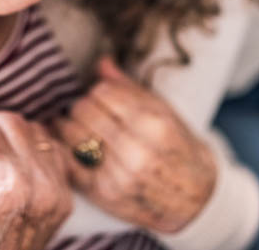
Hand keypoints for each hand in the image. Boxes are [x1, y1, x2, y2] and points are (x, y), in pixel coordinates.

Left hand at [51, 56, 216, 232]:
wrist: (195, 197)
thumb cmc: (178, 148)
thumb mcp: (164, 112)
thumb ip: (129, 87)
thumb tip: (101, 61)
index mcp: (153, 125)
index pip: (103, 92)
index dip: (98, 91)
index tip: (101, 96)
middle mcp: (136, 151)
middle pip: (84, 111)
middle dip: (82, 107)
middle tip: (87, 110)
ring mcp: (118, 176)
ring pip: (72, 136)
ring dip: (68, 126)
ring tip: (76, 124)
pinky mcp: (103, 195)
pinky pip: (69, 164)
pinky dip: (63, 149)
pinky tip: (66, 142)